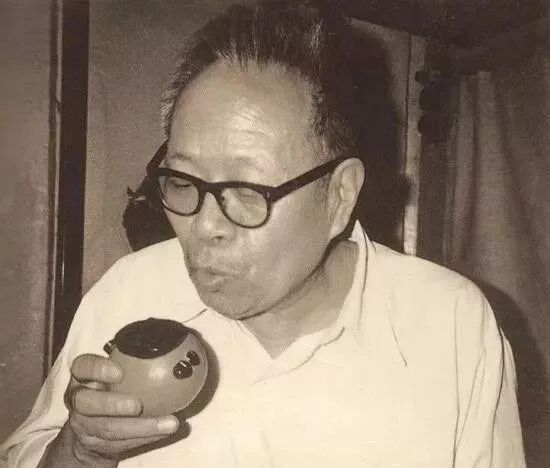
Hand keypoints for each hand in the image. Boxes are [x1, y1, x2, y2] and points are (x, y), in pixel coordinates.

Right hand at [64, 354, 179, 463]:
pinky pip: (121, 443)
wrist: (92, 422)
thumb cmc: (114, 385)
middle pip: (86, 403)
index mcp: (83, 375)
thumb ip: (136, 358)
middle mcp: (78, 399)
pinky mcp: (95, 443)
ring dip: (142, 427)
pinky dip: (147, 437)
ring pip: (108, 429)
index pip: (83, 366)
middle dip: (111, 405)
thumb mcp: (118, 368)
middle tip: (137, 405)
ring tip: (169, 423)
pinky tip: (166, 430)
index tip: (119, 372)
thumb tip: (182, 343)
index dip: (98, 369)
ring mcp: (83, 424)